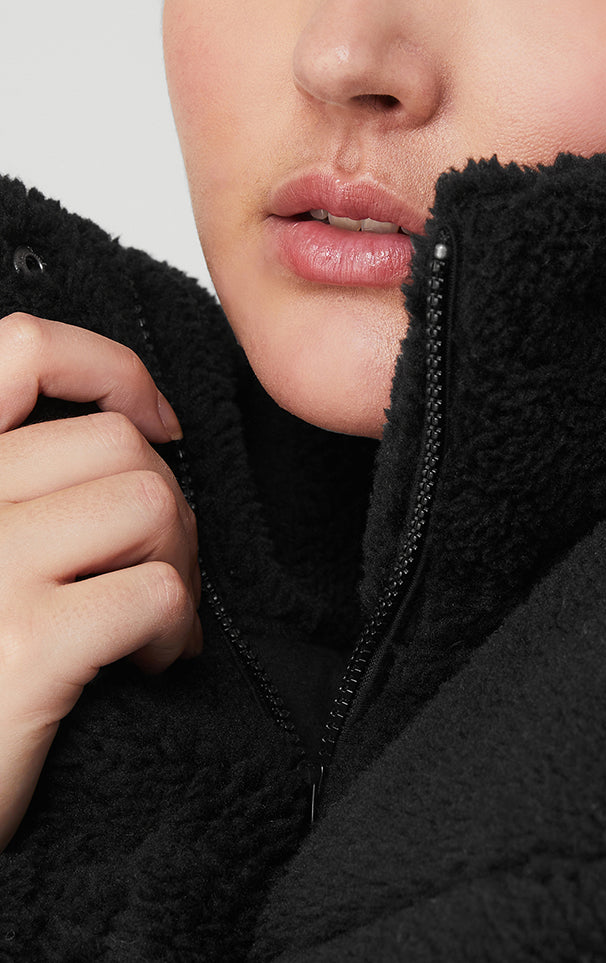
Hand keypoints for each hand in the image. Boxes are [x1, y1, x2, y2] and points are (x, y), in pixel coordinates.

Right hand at [0, 313, 200, 850]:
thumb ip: (20, 486)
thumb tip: (131, 432)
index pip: (22, 349)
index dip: (108, 367)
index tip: (156, 419)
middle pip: (117, 442)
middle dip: (163, 505)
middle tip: (151, 571)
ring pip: (151, 503)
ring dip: (176, 563)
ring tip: (150, 621)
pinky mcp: (28, 643)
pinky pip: (158, 589)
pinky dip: (176, 629)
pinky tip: (148, 665)